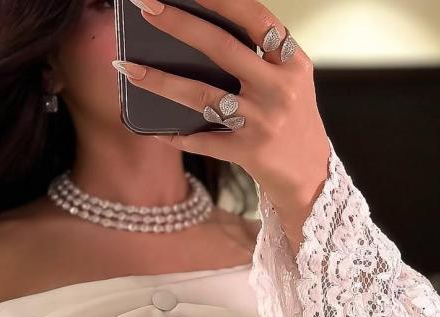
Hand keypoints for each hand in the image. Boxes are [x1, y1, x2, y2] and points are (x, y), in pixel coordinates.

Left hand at [115, 0, 331, 248]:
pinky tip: (152, 129)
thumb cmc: (292, 121)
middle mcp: (279, 88)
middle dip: (179, 24)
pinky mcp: (249, 152)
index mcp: (291, 62)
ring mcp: (263, 121)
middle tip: (145, 6)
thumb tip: (200, 33)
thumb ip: (259, 57)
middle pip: (222, 48)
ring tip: (128, 68)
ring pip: (202, 95)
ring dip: (160, 80)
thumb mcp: (289, 81)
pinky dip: (175, 135)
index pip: (254, 18)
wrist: (311, 176)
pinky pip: (202, 140)